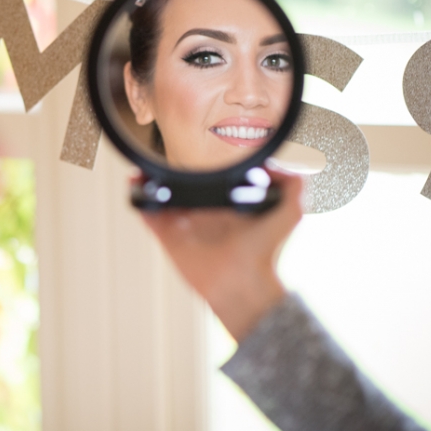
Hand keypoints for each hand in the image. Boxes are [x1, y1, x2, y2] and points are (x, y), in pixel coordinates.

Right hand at [141, 169, 303, 341]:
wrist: (245, 281)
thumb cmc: (267, 252)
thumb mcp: (291, 213)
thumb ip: (293, 186)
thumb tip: (279, 165)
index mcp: (228, 206)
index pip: (212, 181)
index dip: (201, 166)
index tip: (194, 149)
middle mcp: (204, 214)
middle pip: (181, 187)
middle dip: (169, 171)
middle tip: (161, 153)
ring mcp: (184, 226)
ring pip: (161, 198)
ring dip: (149, 182)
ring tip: (143, 166)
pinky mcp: (169, 238)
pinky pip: (149, 216)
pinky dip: (139, 200)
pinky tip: (136, 183)